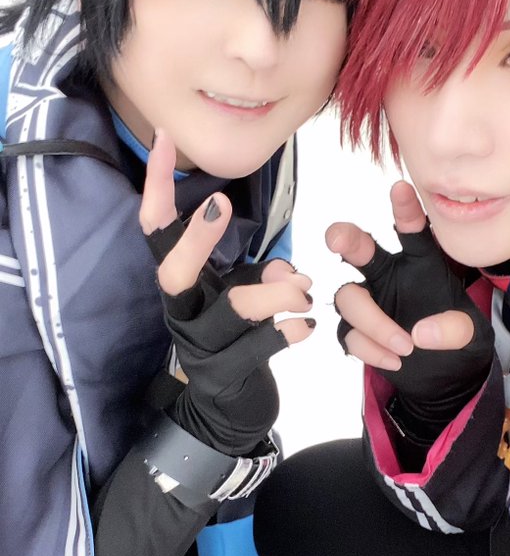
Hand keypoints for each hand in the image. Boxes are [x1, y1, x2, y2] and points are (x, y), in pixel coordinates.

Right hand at [139, 130, 314, 453]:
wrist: (226, 415)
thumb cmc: (235, 341)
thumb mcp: (242, 297)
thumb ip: (260, 274)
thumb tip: (284, 268)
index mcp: (182, 285)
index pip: (156, 230)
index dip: (158, 187)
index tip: (163, 140)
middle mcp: (183, 312)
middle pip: (174, 270)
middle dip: (198, 236)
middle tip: (221, 205)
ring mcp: (200, 346)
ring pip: (233, 308)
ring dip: (277, 291)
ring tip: (305, 291)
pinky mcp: (225, 375)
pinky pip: (259, 348)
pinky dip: (290, 331)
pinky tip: (307, 328)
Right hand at [328, 181, 493, 440]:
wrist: (445, 380)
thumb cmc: (459, 344)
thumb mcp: (473, 338)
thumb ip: (454, 330)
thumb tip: (420, 333)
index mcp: (421, 263)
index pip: (411, 230)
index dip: (404, 208)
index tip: (400, 188)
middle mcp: (390, 276)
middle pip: (359, 248)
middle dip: (345, 238)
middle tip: (338, 239)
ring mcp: (370, 302)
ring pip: (349, 298)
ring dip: (373, 323)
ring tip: (406, 347)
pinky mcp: (357, 331)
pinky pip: (349, 333)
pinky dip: (370, 349)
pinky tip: (395, 361)